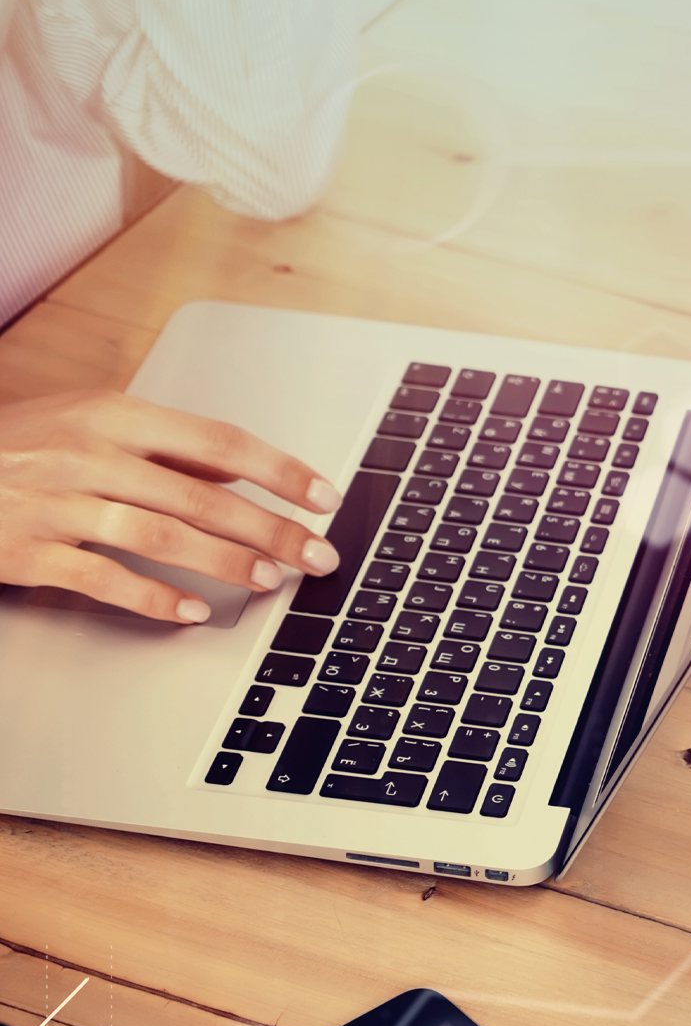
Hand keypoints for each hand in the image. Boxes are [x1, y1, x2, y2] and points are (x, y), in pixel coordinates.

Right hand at [0, 391, 341, 622]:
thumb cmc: (19, 445)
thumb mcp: (92, 424)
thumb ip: (167, 446)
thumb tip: (246, 467)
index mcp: (113, 415)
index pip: (217, 439)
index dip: (278, 470)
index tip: (324, 496)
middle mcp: (89, 454)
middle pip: (200, 494)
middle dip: (270, 528)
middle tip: (318, 554)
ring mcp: (57, 503)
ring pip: (159, 534)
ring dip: (223, 561)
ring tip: (270, 580)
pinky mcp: (28, 550)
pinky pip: (102, 577)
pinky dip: (153, 597)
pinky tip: (193, 611)